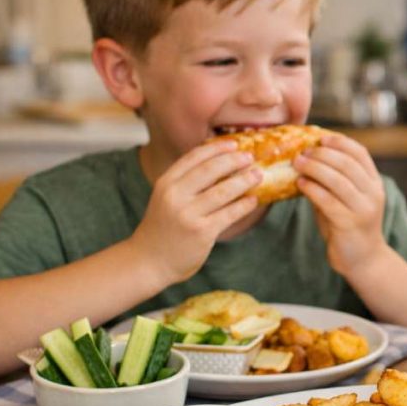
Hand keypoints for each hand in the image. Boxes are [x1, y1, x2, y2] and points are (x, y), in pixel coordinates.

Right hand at [130, 140, 260, 283]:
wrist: (148, 261)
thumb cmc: (162, 230)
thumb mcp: (165, 200)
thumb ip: (185, 184)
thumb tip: (220, 167)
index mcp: (166, 183)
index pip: (193, 157)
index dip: (216, 148)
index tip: (233, 143)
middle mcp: (175, 195)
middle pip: (210, 170)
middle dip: (233, 160)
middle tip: (250, 157)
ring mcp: (188, 214)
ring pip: (223, 191)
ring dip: (244, 180)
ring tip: (258, 175)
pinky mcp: (202, 231)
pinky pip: (229, 214)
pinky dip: (244, 205)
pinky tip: (253, 200)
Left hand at [294, 133, 386, 274]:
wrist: (363, 259)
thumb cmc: (349, 226)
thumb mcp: (346, 199)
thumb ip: (333, 181)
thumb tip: (306, 158)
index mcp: (374, 183)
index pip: (360, 154)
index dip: (340, 142)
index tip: (320, 138)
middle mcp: (373, 194)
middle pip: (347, 163)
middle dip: (322, 154)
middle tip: (302, 152)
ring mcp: (363, 209)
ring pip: (338, 180)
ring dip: (315, 168)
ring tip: (297, 163)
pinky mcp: (350, 223)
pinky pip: (328, 200)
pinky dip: (312, 189)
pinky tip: (300, 184)